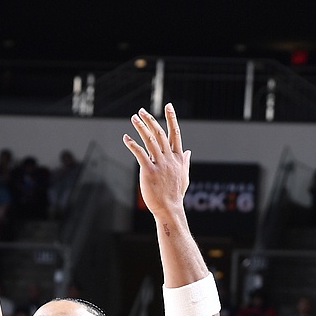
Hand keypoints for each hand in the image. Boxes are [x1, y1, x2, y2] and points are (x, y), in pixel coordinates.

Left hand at [123, 105, 190, 220]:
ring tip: (133, 118)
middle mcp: (169, 158)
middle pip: (160, 133)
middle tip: (141, 111)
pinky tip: (126, 138)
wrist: (169, 209)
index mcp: (178, 158)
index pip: (175, 133)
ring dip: (141, 128)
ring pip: (151, 140)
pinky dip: (133, 145)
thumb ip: (186, 162)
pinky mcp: (149, 172)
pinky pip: (140, 154)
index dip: (171, 118)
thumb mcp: (184, 176)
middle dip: (151, 120)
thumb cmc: (175, 195)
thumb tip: (189, 151)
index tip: (168, 106)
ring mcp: (160, 164)